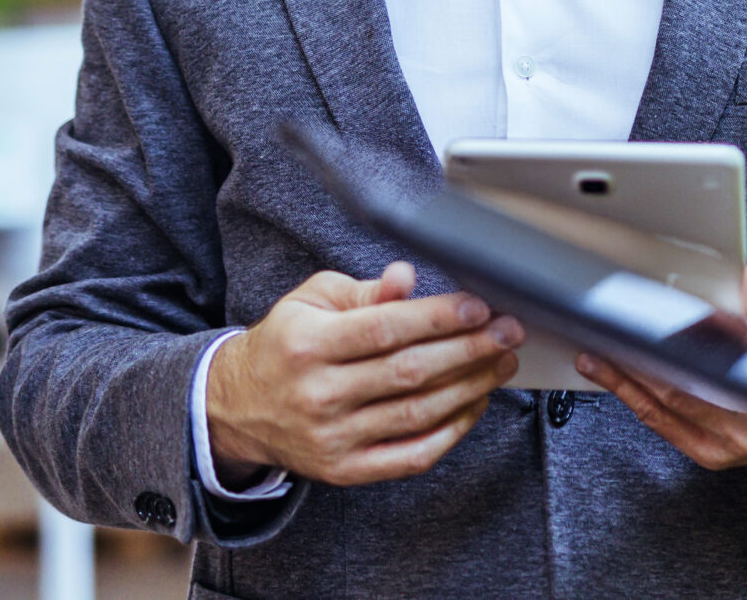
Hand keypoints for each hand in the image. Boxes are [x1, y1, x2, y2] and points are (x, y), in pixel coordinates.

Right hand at [207, 261, 523, 486]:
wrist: (237, 407)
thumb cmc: (286, 344)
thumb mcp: (312, 301)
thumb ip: (365, 290)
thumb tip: (407, 277)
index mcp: (308, 344)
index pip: (384, 329)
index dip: (437, 318)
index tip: (480, 307)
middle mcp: (319, 394)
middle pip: (408, 372)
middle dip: (469, 350)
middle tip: (509, 332)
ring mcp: (333, 438)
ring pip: (417, 414)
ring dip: (470, 388)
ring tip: (501, 363)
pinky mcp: (346, 470)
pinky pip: (411, 456)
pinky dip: (450, 432)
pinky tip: (474, 404)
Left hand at [572, 258, 746, 470]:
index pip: (722, 366)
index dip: (683, 343)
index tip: (651, 320)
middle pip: (682, 388)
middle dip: (638, 358)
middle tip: (605, 329)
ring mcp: (729, 446)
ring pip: (665, 409)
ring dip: (625, 379)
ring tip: (597, 352)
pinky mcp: (711, 454)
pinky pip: (664, 426)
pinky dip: (635, 399)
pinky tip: (615, 377)